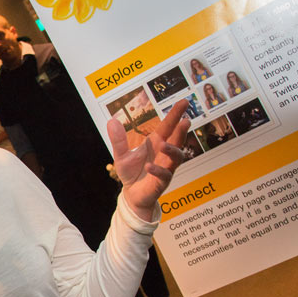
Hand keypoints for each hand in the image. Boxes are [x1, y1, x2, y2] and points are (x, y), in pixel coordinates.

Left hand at [108, 99, 190, 220]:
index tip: (184, 101)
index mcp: (156, 143)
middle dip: (182, 130)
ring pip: (176, 157)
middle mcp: (164, 153)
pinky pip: (164, 175)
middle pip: (177, 139)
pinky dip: (158, 170)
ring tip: (164, 145)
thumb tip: (112, 121)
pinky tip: (150, 166)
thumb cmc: (131, 173)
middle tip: (185, 121)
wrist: (131, 195)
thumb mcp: (121, 155)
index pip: (168, 126)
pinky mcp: (161, 182)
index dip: (176, 114)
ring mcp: (165, 167)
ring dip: (172, 150)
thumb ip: (118, 140)